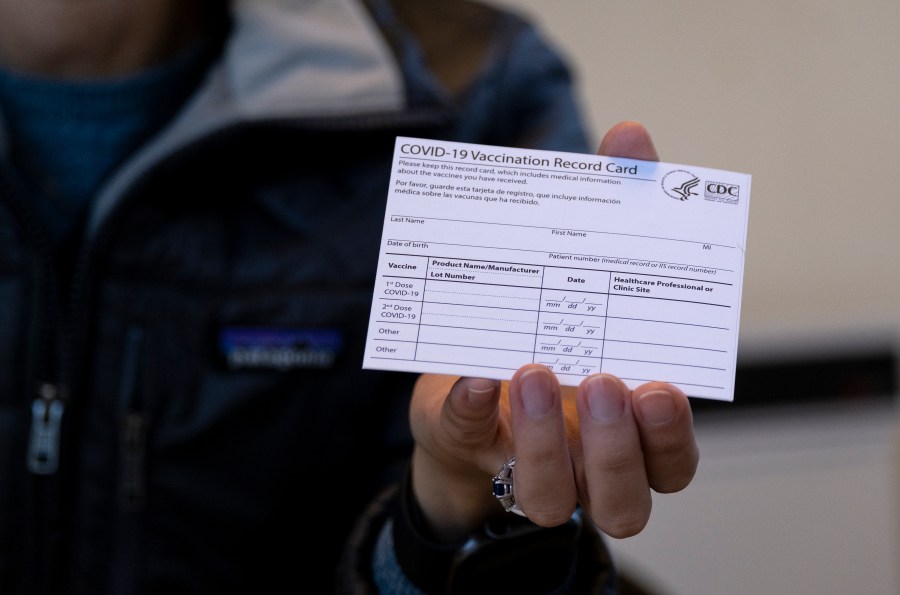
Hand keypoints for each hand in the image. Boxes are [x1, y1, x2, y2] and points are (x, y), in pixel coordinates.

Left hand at [408, 122, 698, 541]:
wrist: (477, 376)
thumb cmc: (552, 322)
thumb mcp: (586, 266)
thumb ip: (618, 208)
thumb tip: (631, 138)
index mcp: (631, 430)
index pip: (673, 456)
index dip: (671, 435)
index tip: (661, 386)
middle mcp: (588, 463)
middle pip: (625, 497)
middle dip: (616, 445)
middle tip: (600, 378)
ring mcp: (530, 465)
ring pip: (554, 500)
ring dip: (547, 443)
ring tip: (529, 370)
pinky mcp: (473, 447)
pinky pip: (471, 445)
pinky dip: (470, 410)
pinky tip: (473, 372)